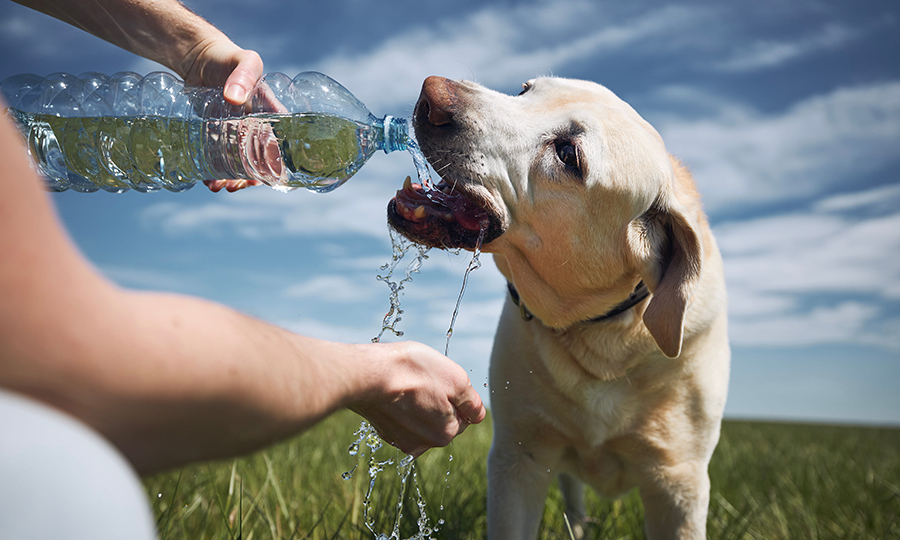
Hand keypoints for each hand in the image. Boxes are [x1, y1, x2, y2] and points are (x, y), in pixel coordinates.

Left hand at [181, 37, 266, 192]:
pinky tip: (205, 179)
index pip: (279, 144)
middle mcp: (256, 128)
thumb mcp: (243, 61)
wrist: (199, 58)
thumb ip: (243, 76)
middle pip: (258, 160)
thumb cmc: (229, 58)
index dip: (275, 164)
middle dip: (248, 178)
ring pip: (237, 163)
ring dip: (230, 179)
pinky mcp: (216, 134)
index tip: (264, 178)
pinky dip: (212, 171)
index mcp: (270, 115)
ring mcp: (234, 133)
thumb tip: (234, 99)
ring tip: (216, 187)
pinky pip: (217, 157)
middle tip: (234, 186)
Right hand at [349, 341, 485, 457]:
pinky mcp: (383, 431)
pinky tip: (393, 391)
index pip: (463, 415)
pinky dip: (399, 406)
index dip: (455, 394)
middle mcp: (424, 444)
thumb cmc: (413, 371)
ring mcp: (400, 440)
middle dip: (437, 400)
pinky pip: (400, 418)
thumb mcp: (456, 379)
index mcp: (445, 433)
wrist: (366, 374)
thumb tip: (479, 414)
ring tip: (406, 384)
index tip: (439, 380)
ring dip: (418, 403)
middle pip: (442, 418)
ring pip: (421, 419)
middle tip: (422, 380)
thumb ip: (472, 401)